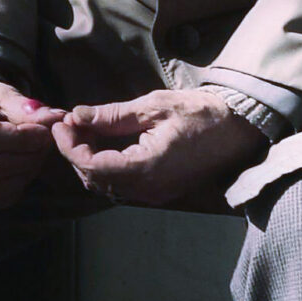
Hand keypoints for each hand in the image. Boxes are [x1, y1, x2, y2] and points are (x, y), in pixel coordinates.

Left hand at [51, 88, 265, 206]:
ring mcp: (155, 194)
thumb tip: (78, 116)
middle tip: (69, 123)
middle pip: (94, 179)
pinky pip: (123, 184)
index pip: (91, 166)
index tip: (60, 123)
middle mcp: (147, 190)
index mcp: (145, 170)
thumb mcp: (153, 106)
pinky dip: (106, 165)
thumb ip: (112, 116)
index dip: (69, 146)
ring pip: (107, 185)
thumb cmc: (201, 112)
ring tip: (84, 130)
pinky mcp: (161, 190)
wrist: (241, 128)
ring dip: (89, 159)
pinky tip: (104, 142)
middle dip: (75, 152)